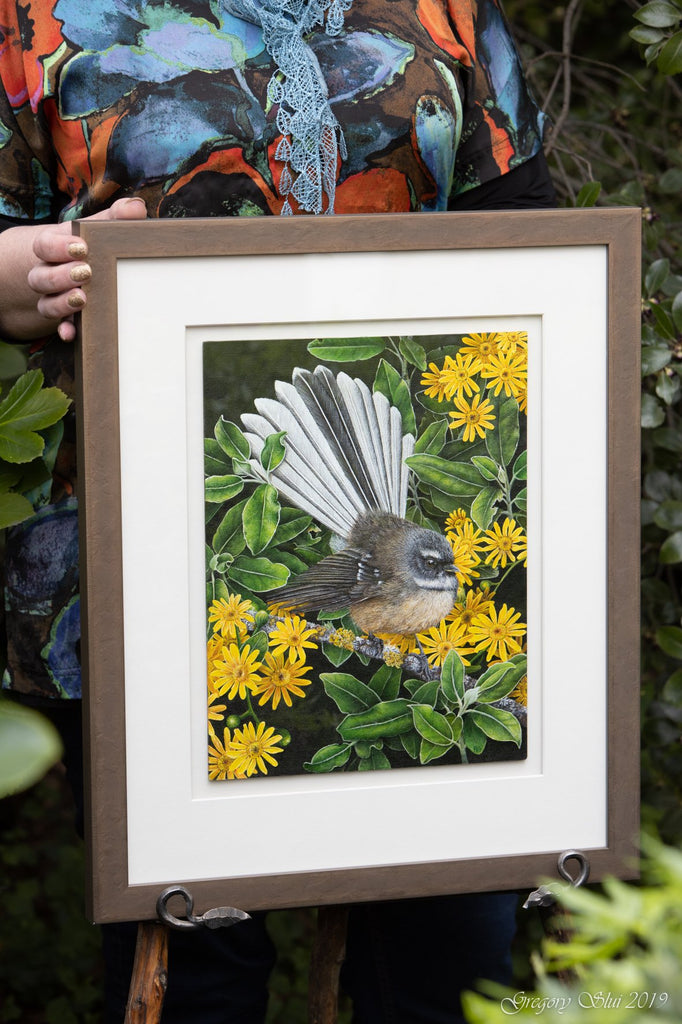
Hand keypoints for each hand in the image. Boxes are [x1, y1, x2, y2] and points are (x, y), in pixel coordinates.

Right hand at [28, 197, 146, 340]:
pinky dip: (65, 330)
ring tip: (82, 298)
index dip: (58, 247)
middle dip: (60, 276)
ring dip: (61, 302)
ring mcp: (54, 297)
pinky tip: (72, 333)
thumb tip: (136, 207)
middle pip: (40, 276)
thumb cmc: (93, 244)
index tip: (81, 247)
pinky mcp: (66, 317)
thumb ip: (115, 217)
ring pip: (45, 303)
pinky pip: (59, 326)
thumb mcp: (100, 228)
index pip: (43, 245)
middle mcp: (47, 273)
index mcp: (54, 247)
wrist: (82, 265)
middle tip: (85, 272)